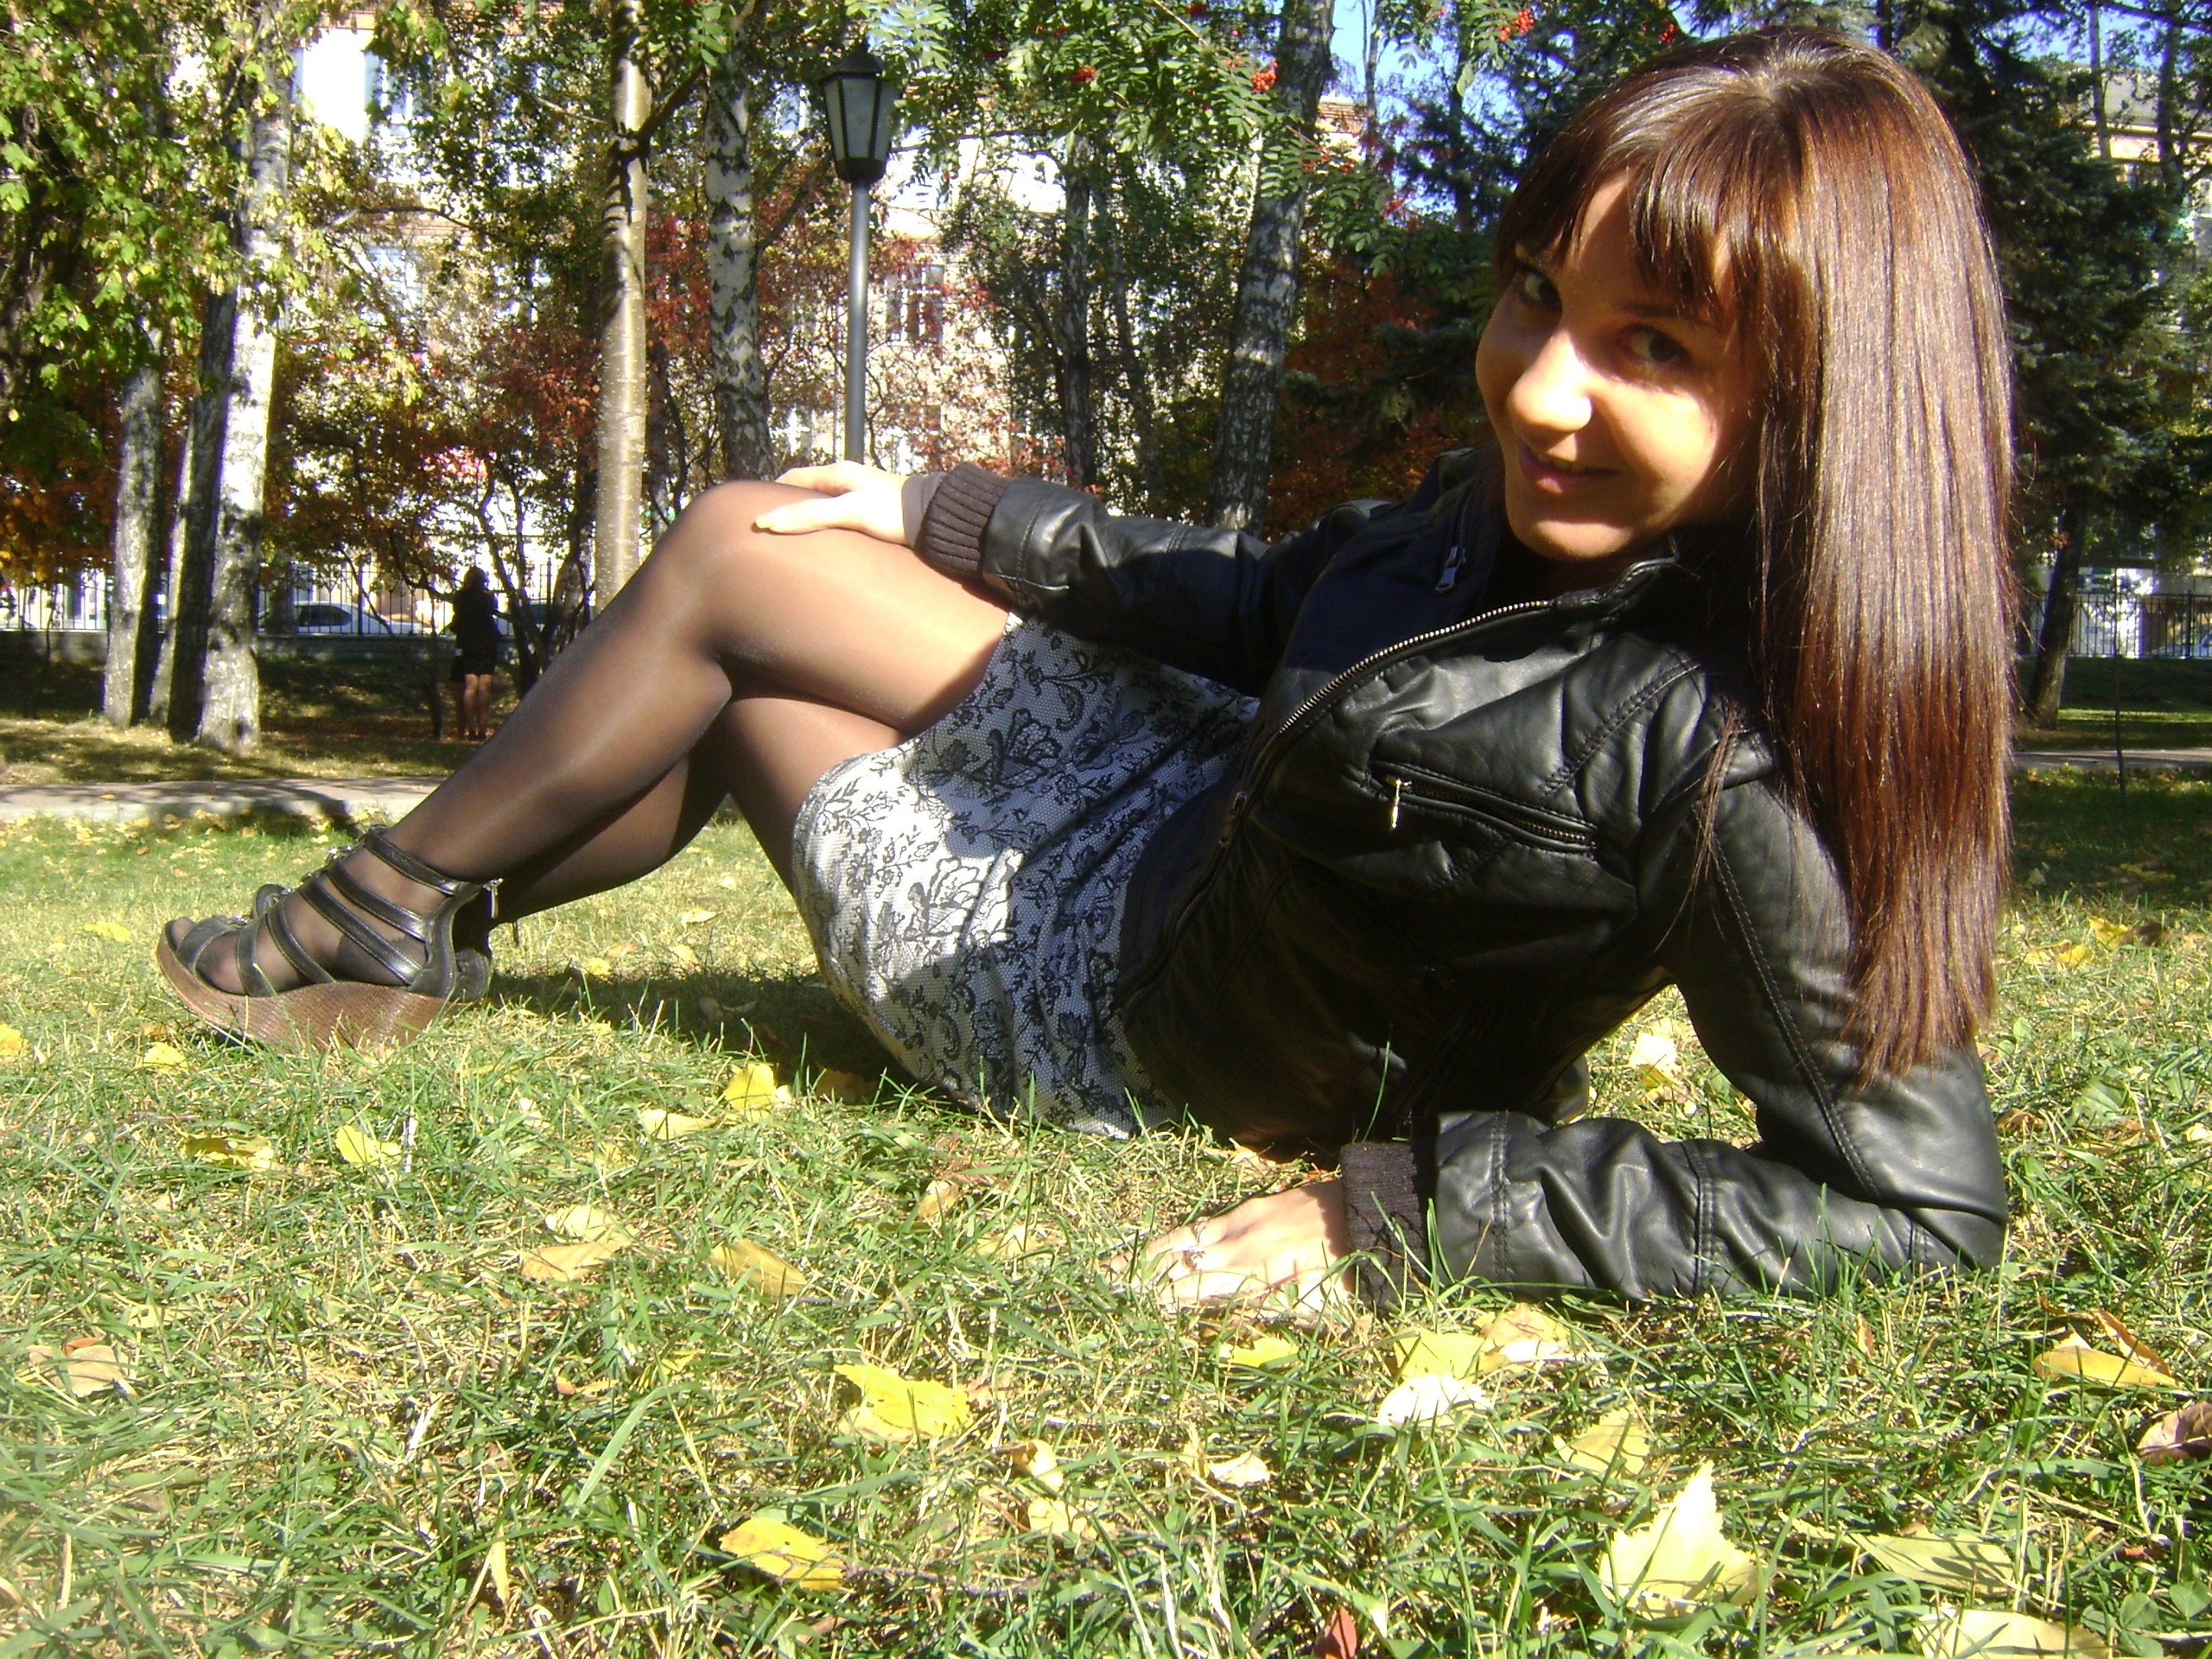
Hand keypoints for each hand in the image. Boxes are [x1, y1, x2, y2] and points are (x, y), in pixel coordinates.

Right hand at [753, 460, 910, 543]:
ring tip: (792, 539)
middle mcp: (847, 480)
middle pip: (807, 492)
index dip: (774, 494)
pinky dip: (826, 526)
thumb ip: (810, 515)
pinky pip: (838, 516)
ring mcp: (859, 495)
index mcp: (838, 472)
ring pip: (823, 504)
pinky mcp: (871, 511)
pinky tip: (824, 541)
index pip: (794, 478)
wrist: (935, 518)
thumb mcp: (848, 511)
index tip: (758, 513)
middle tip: (772, 530)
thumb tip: (768, 521)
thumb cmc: (892, 510)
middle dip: (789, 507)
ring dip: (808, 518)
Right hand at [1130, 1178, 1352, 1318]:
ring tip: (1119, 1264)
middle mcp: (1242, 1245)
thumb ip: (1278, 1309)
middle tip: (1109, 1287)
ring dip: (1152, 1254)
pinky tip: (1163, 1243)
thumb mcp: (1324, 1303)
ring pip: (1187, 1239)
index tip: (1138, 1307)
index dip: (1167, 1299)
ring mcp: (1243, 1223)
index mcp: (1256, 1272)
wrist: (1368, 1210)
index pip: (1198, 1288)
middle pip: (1184, 1263)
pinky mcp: (1251, 1208)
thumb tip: (1236, 1315)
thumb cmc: (1351, 1268)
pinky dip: (1178, 1234)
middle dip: (1146, 1278)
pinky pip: (1205, 1222)